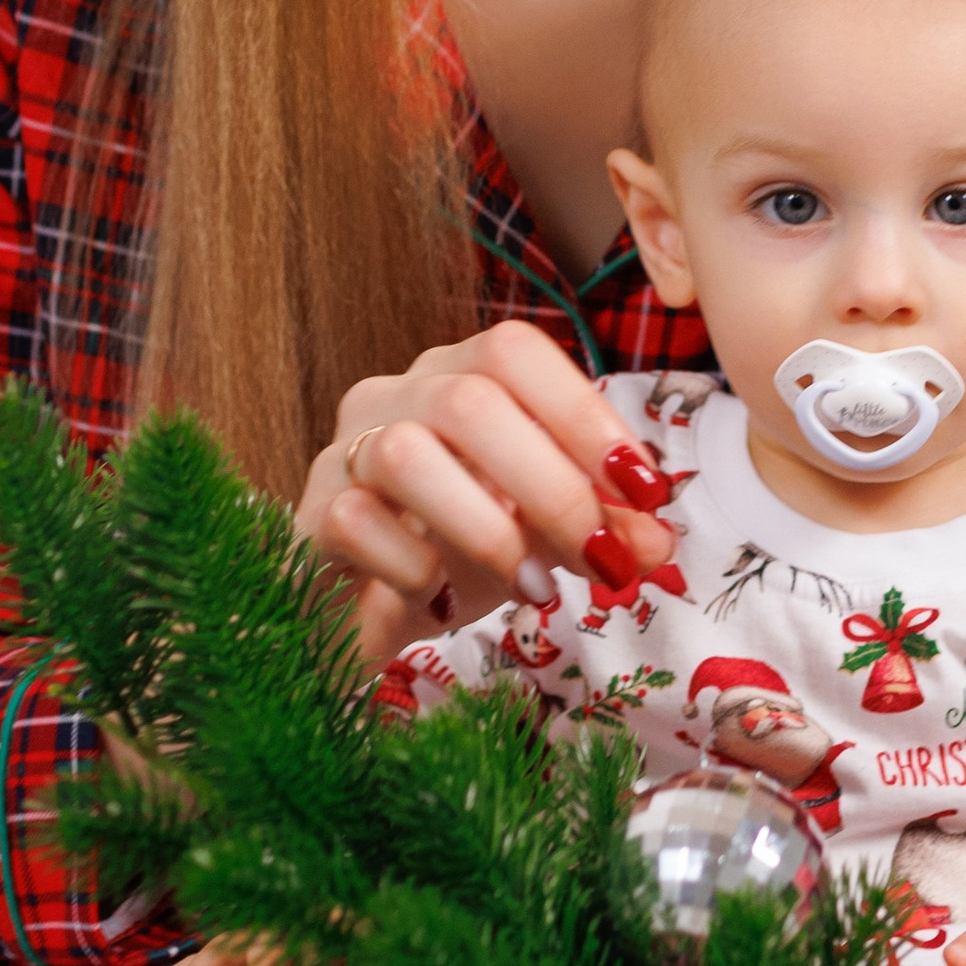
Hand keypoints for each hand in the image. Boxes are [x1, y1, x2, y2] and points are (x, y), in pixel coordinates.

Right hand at [294, 321, 676, 665]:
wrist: (356, 613)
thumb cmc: (454, 551)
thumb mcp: (543, 533)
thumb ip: (601, 525)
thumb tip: (658, 544)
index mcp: (455, 374)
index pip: (513, 351)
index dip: (583, 414)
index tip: (644, 489)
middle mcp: (392, 396)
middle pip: (470, 401)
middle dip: (552, 486)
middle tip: (604, 559)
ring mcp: (340, 453)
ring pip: (405, 454)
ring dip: (487, 528)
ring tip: (536, 588)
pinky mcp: (306, 519)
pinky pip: (354, 523)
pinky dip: (413, 568)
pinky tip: (442, 601)